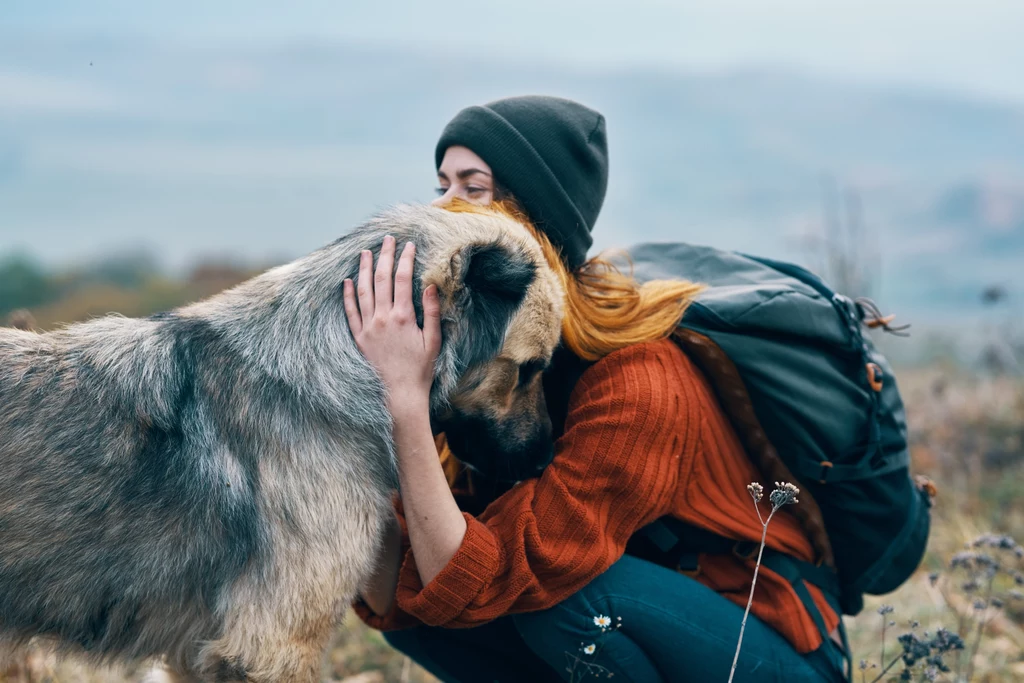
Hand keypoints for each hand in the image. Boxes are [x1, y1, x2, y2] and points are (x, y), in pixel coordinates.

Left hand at [343, 235, 441, 413]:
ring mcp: (368, 327)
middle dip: (385, 256)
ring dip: (364, 269)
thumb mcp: (434, 340)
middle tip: (387, 240)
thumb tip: (429, 286)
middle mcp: (382, 319)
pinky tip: (348, 281)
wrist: (400, 394)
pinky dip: (348, 295)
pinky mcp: (359, 338)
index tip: (409, 245)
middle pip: (381, 279)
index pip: (402, 280)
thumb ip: (431, 312)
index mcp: (403, 317)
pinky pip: (350, 312)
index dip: (405, 259)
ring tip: (365, 252)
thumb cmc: (421, 369)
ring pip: (363, 291)